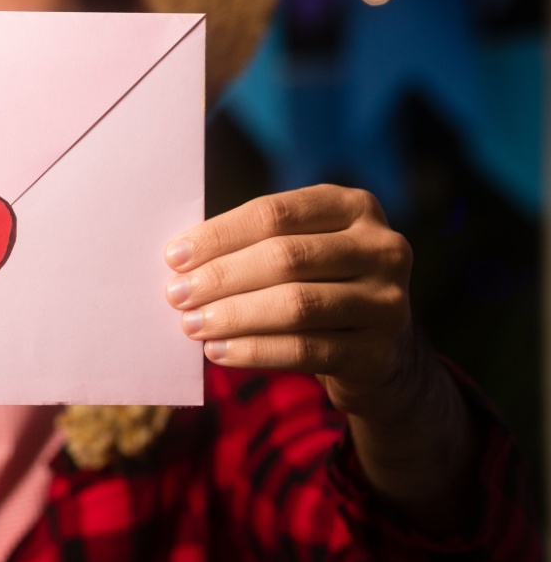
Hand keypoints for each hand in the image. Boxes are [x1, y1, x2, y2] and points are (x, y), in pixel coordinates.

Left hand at [164, 184, 415, 418]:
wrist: (380, 353)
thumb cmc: (318, 287)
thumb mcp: (300, 251)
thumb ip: (253, 245)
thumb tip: (179, 260)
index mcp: (354, 208)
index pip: (275, 214)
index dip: (219, 235)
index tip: (174, 256)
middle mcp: (382, 249)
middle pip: (285, 257)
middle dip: (221, 276)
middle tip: (176, 294)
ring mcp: (387, 302)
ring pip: (296, 305)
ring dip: (233, 315)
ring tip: (190, 324)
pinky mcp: (378, 353)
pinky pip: (305, 350)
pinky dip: (254, 351)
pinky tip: (218, 351)